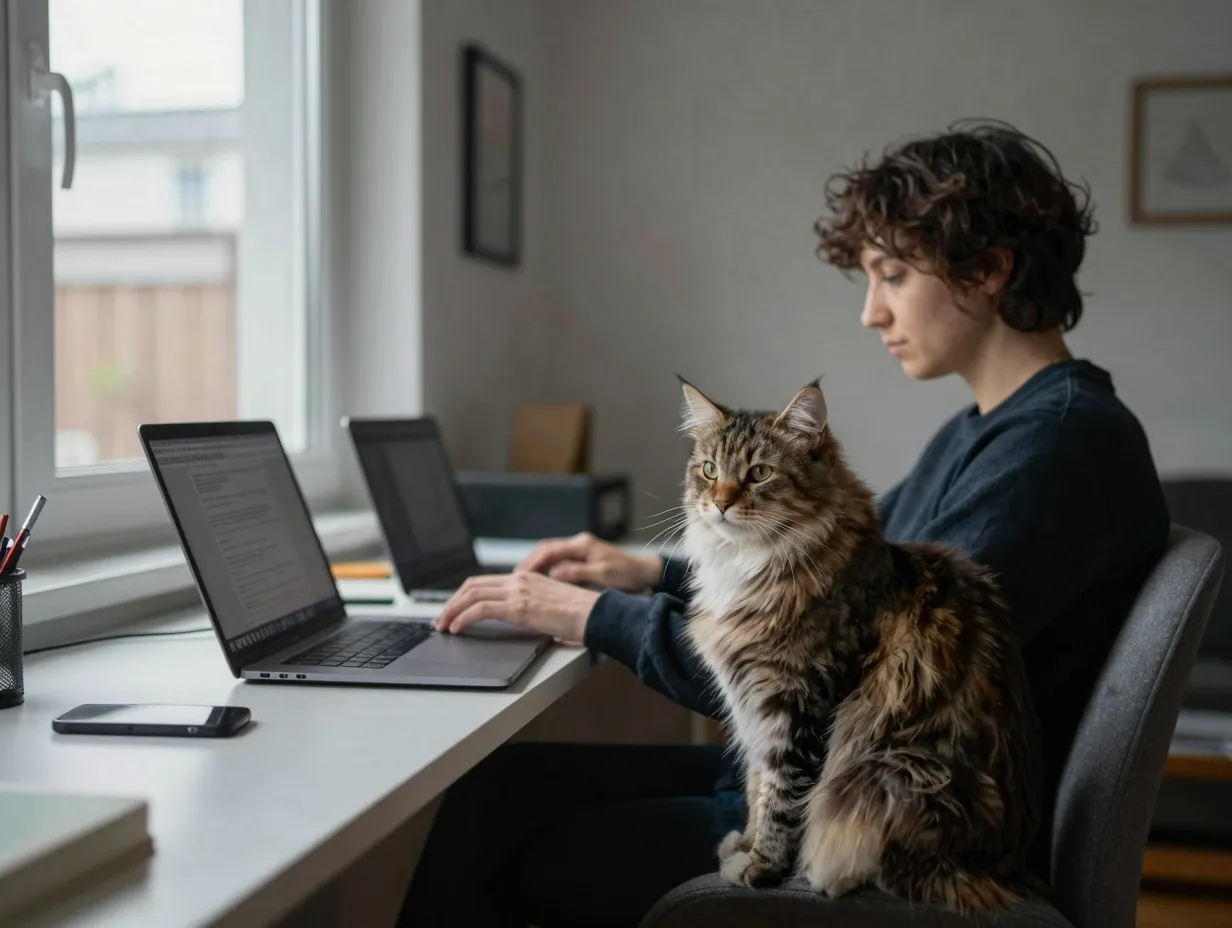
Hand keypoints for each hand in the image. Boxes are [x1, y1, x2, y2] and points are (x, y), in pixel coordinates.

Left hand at [432, 572, 599, 642]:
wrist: (597, 614)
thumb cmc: (581, 615)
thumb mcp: (550, 606)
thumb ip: (530, 607)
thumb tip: (516, 619)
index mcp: (527, 577)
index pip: (485, 582)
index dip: (464, 596)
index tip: (453, 610)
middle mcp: (519, 579)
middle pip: (472, 585)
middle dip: (451, 602)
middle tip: (440, 619)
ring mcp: (518, 591)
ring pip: (471, 594)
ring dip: (451, 611)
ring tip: (442, 626)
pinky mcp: (519, 606)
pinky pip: (481, 609)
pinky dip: (463, 618)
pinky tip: (456, 628)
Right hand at [515, 532, 662, 592]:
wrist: (645, 572)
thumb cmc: (628, 573)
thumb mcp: (603, 575)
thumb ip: (577, 573)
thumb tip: (553, 574)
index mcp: (582, 544)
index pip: (549, 550)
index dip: (532, 562)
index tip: (520, 575)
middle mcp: (579, 544)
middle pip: (545, 550)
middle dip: (529, 564)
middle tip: (515, 580)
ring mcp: (580, 550)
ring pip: (549, 556)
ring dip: (536, 567)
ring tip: (523, 582)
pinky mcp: (582, 558)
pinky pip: (558, 562)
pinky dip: (546, 570)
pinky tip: (540, 582)